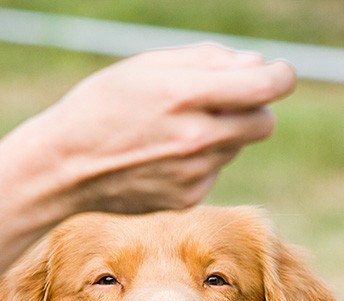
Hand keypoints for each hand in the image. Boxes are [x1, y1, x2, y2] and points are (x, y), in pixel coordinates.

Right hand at [8, 43, 296, 214]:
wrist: (63, 167)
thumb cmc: (103, 105)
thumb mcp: (148, 65)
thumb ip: (208, 60)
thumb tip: (256, 62)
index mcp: (188, 96)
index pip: (268, 85)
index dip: (280, 75)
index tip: (276, 73)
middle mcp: (197, 138)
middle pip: (265, 122)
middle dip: (255, 108)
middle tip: (228, 100)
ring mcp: (195, 173)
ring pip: (236, 147)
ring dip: (221, 133)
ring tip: (173, 129)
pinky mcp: (188, 197)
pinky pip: (213, 170)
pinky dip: (200, 160)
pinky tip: (162, 155)